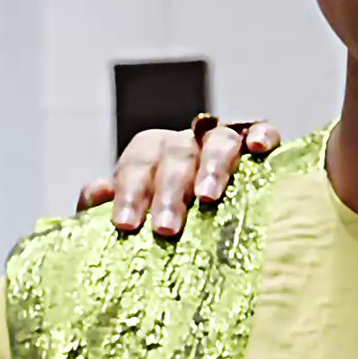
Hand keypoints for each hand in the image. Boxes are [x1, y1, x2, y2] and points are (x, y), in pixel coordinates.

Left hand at [78, 118, 282, 236]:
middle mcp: (186, 142)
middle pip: (176, 153)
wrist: (210, 220)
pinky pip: (262, 129)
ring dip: (212, 166)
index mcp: (150, 155)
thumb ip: (105, 207)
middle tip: (166, 229)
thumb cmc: (164, 223)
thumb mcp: (132, 217)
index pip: (137, 163)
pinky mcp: (258, 143)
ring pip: (218, 140)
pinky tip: (259, 148)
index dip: (130, 191)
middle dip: (168, 191)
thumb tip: (95, 192)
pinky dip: (262, 133)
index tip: (126, 224)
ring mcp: (222, 141)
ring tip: (207, 198)